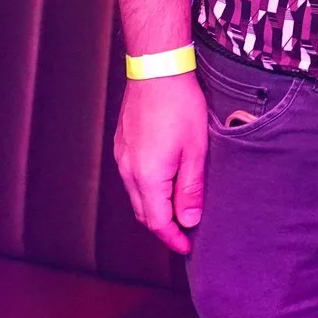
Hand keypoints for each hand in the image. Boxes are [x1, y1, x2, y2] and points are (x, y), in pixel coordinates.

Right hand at [113, 72, 209, 252]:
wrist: (157, 70)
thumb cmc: (180, 105)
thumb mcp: (195, 149)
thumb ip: (191, 188)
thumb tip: (188, 221)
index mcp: (148, 177)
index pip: (157, 222)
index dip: (173, 238)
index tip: (187, 247)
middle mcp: (129, 171)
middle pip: (143, 213)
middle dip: (164, 226)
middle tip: (185, 231)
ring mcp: (122, 157)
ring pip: (136, 196)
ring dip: (155, 207)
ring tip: (178, 208)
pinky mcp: (122, 145)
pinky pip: (131, 178)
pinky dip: (147, 189)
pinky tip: (163, 182)